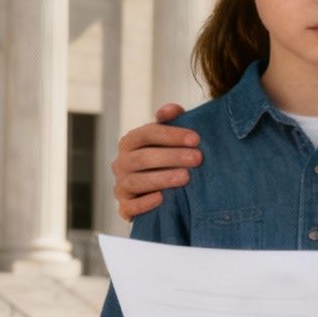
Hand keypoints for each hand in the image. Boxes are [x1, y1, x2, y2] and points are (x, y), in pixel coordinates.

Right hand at [111, 104, 199, 221]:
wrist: (156, 192)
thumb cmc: (164, 160)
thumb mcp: (167, 139)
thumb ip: (170, 121)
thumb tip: (172, 109)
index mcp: (130, 142)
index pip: (147, 133)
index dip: (172, 135)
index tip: (196, 139)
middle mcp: (121, 163)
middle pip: (143, 157)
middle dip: (172, 157)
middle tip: (197, 158)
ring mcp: (121, 185)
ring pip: (136, 181)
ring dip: (162, 178)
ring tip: (185, 177)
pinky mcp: (124, 207)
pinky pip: (130, 206)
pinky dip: (144, 203)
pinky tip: (162, 198)